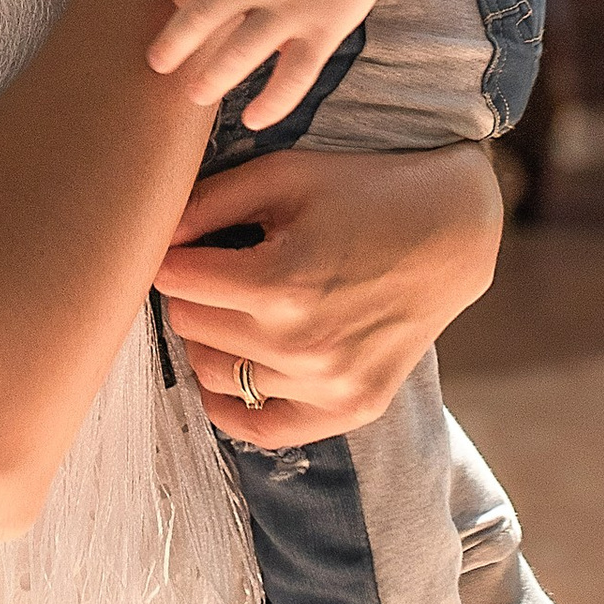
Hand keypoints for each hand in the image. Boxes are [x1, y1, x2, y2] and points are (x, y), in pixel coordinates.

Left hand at [150, 0, 389, 126]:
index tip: (184, 4)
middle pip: (203, 12)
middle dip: (174, 42)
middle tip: (157, 64)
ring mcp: (294, 4)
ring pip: (243, 50)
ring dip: (214, 78)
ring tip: (196, 95)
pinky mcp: (325, 29)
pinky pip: (295, 74)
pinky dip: (274, 102)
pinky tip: (253, 120)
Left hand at [154, 143, 502, 450]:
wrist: (453, 231)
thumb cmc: (363, 191)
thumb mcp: (283, 175)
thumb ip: (207, 203)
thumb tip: (150, 236)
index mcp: (280, 282)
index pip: (174, 281)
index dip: (172, 254)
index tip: (187, 242)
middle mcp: (300, 345)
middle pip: (188, 327)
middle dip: (191, 293)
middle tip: (215, 267)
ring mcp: (327, 385)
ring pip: (212, 374)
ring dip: (210, 339)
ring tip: (236, 306)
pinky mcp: (349, 409)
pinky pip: (258, 428)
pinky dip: (231, 403)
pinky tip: (234, 367)